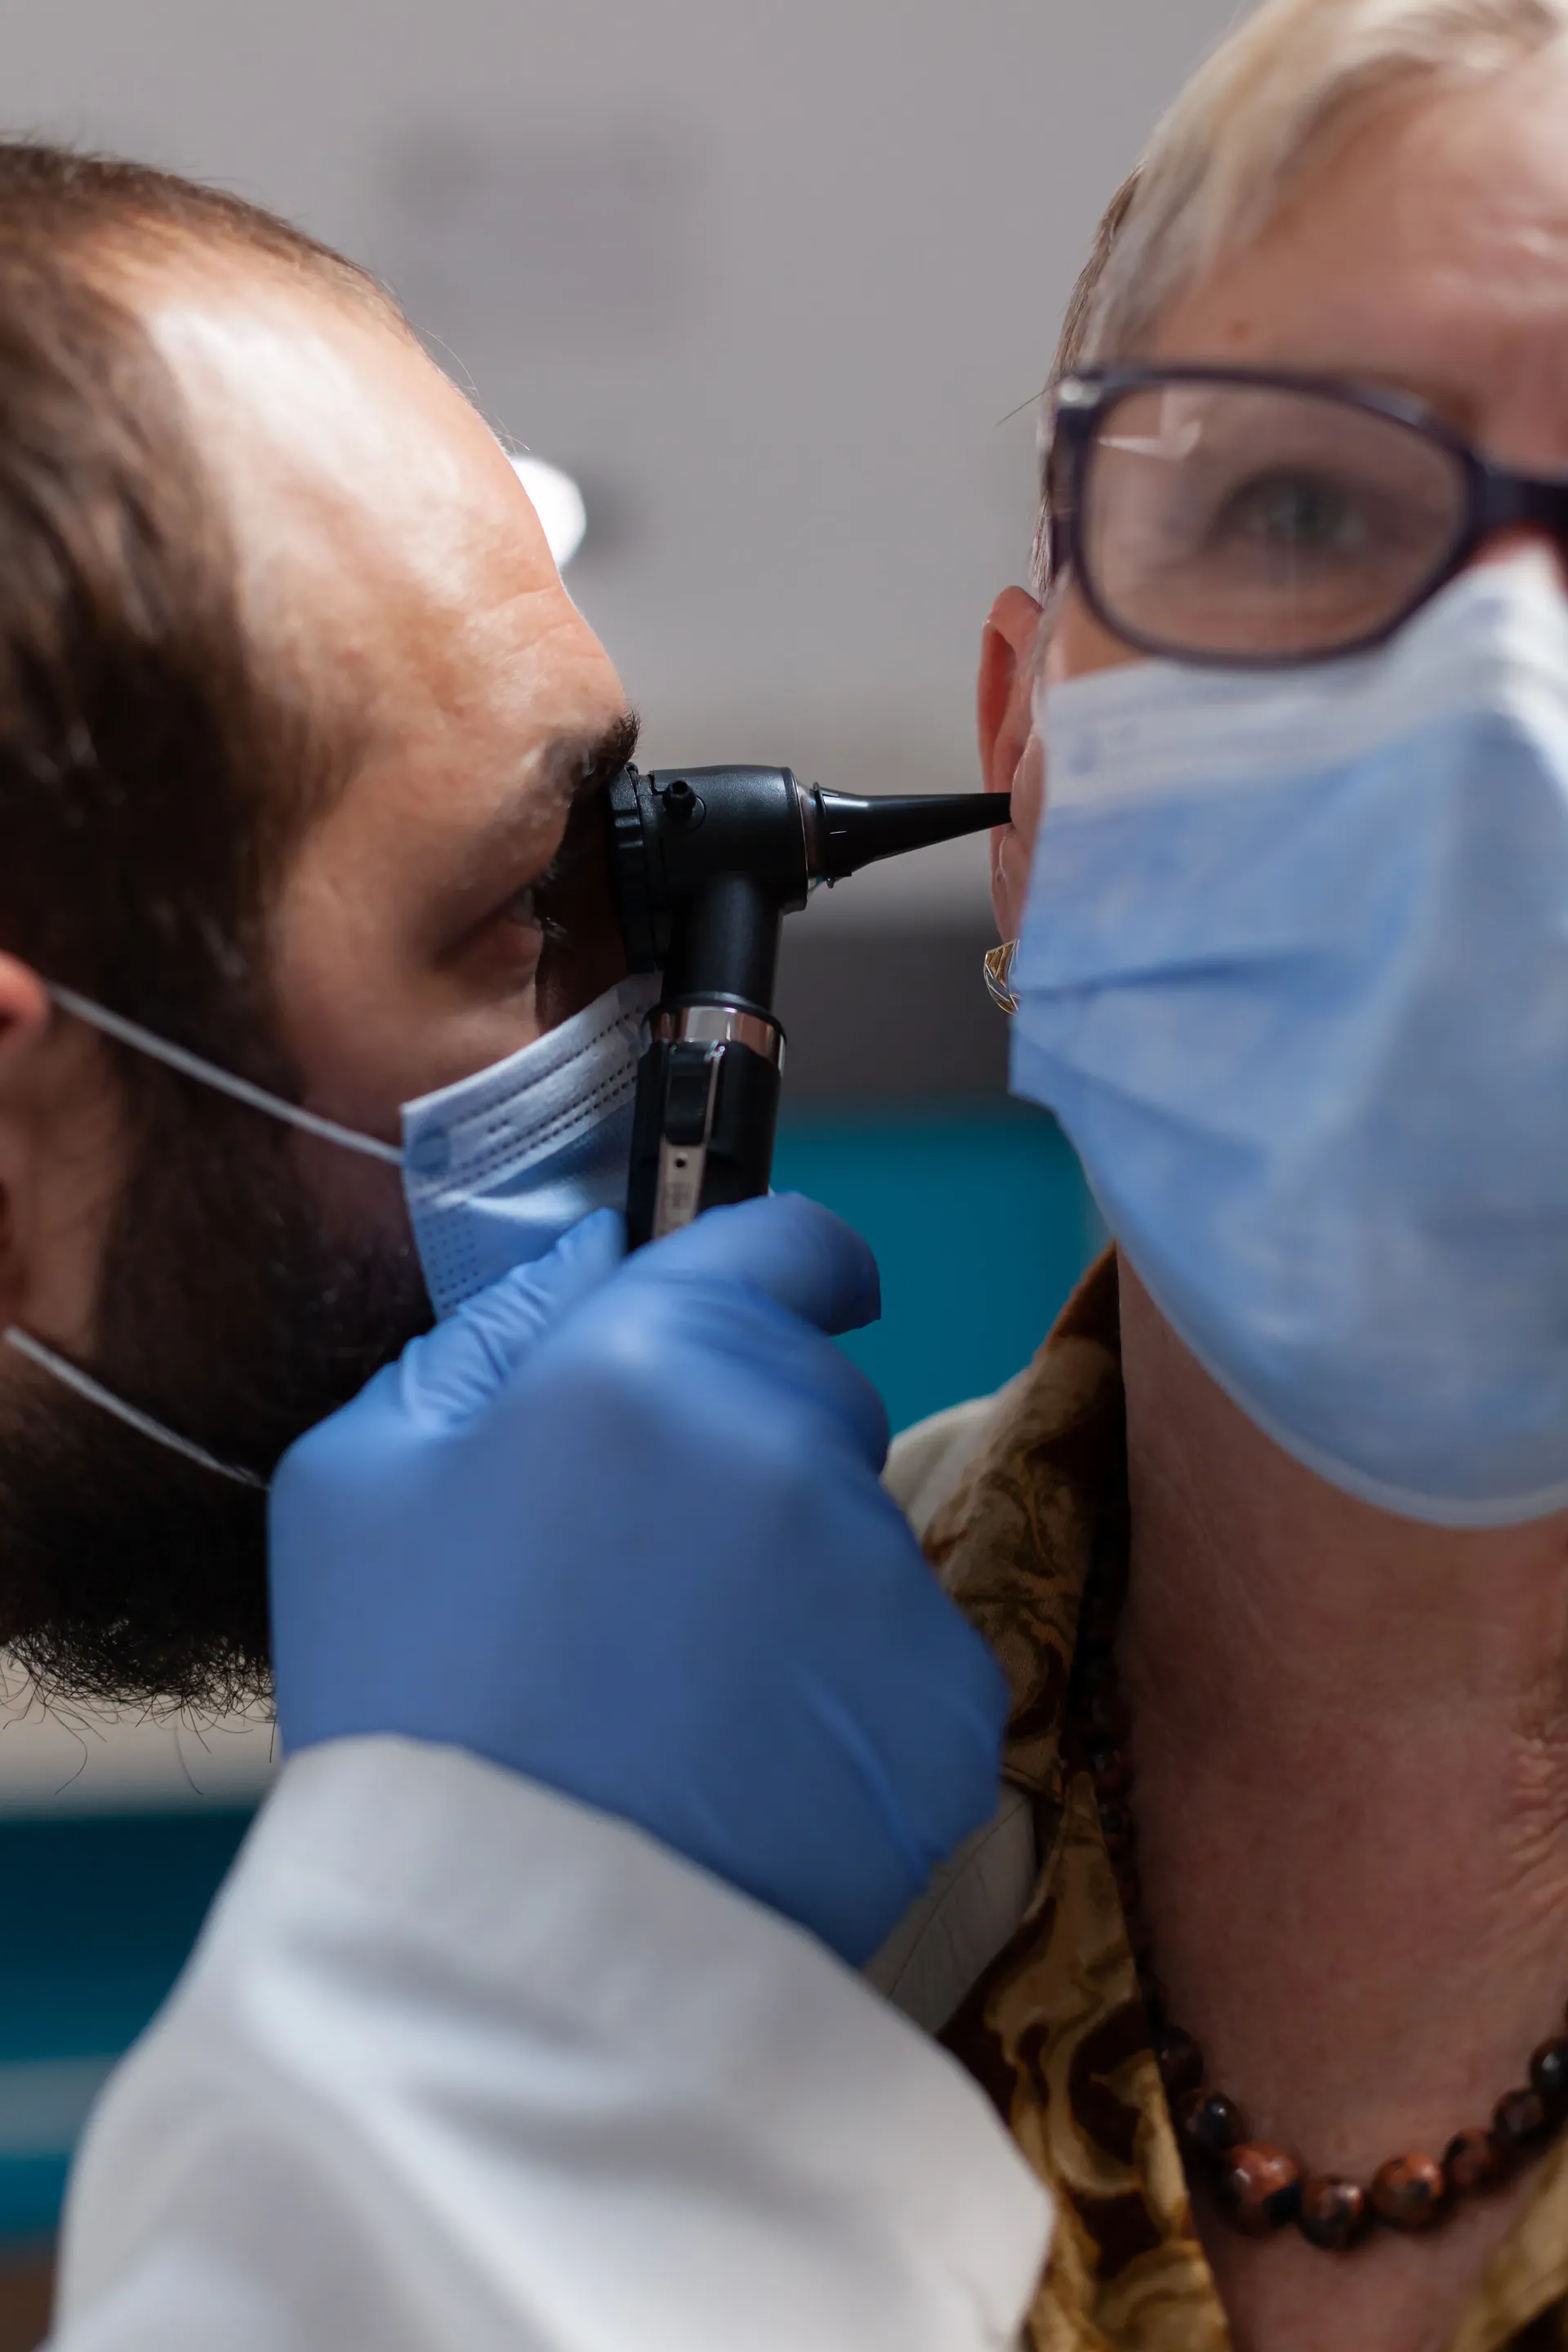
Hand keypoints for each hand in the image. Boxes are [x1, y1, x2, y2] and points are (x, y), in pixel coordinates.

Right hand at [269, 1197, 1007, 1963]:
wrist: (506, 1968)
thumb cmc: (408, 1711)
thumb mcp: (359, 1482)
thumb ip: (480, 1339)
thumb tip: (595, 1260)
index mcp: (643, 1367)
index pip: (789, 1245)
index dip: (781, 1268)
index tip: (782, 1299)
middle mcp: (789, 1446)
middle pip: (819, 1394)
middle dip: (756, 1444)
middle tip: (651, 1573)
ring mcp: (884, 1579)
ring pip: (862, 1533)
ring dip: (798, 1579)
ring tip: (684, 1698)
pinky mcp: (952, 1705)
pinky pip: (912, 1658)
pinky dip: (852, 1696)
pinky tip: (751, 1766)